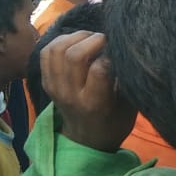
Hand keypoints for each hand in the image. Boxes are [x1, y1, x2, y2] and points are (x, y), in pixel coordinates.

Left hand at [41, 31, 136, 152]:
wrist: (87, 138)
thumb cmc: (115, 120)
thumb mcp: (129, 104)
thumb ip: (126, 78)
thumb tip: (124, 49)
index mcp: (95, 102)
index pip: (99, 67)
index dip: (111, 51)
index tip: (119, 50)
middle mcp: (71, 94)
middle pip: (74, 54)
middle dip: (93, 39)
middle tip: (105, 39)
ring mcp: (55, 88)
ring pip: (57, 49)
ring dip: (75, 37)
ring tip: (90, 38)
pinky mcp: (47, 82)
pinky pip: (46, 52)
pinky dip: (60, 41)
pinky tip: (75, 43)